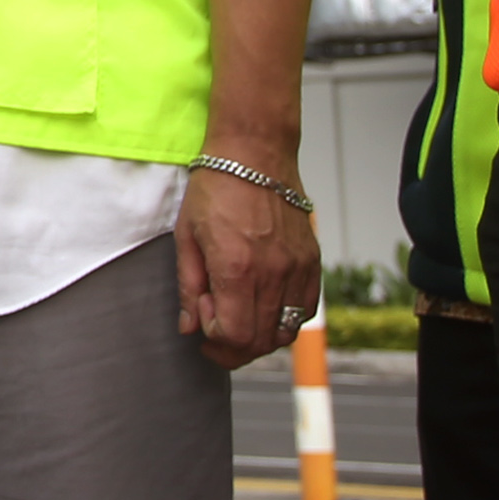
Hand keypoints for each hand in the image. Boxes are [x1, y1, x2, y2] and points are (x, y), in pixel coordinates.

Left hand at [175, 156, 320, 369]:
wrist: (256, 152)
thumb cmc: (216, 187)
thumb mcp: (187, 236)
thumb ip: (189, 286)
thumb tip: (189, 326)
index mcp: (236, 267)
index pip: (233, 334)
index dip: (214, 337)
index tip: (202, 316)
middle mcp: (272, 273)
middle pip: (259, 340)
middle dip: (233, 347)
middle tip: (215, 331)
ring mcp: (297, 268)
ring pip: (285, 331)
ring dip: (260, 337)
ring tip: (240, 319)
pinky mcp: (311, 261)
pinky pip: (306, 309)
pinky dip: (286, 320)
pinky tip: (265, 307)